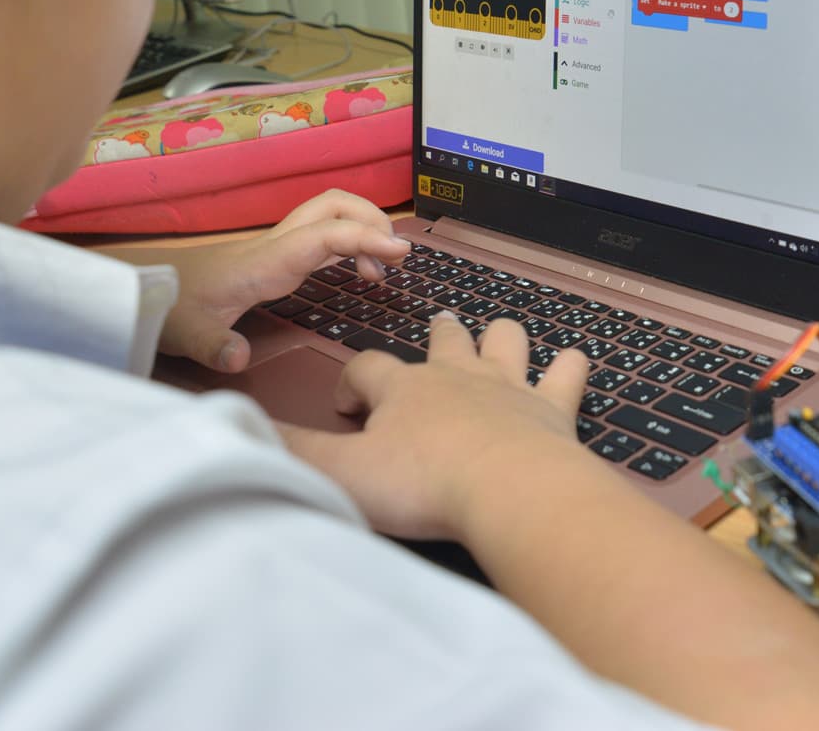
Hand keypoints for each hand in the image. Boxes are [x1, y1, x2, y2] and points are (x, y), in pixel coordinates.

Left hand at [146, 190, 409, 371]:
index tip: (400, 253)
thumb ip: (213, 346)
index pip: (325, 234)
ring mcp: (277, 248)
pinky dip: (352, 246)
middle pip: (335, 204)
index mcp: (264, 260)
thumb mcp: (186, 333)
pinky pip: (324, 238)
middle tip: (394, 259)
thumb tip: (239, 360)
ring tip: (380, 273)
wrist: (144, 291)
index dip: (366, 238)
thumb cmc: (167, 307)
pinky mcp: (277, 259)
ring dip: (364, 231)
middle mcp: (276, 245)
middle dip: (372, 220)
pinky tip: (358, 276)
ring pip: (331, 216)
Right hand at [276, 313, 590, 540]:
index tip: (348, 407)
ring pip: (505, 341)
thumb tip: (243, 432)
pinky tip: (575, 362)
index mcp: (404, 388)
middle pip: (443, 339)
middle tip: (437, 327)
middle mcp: (457, 375)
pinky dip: (571, 367)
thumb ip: (295, 454)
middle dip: (436, 334)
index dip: (354, 382)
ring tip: (497, 336)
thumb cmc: (423, 485)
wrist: (508, 492)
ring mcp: (509, 388)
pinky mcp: (553, 409)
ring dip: (500, 337)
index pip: (368, 367)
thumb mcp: (341, 474)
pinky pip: (567, 375)